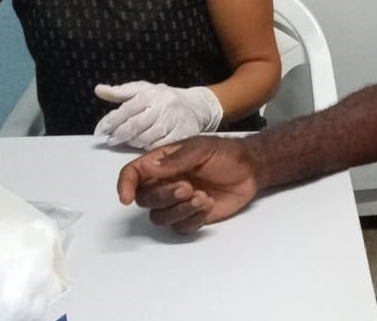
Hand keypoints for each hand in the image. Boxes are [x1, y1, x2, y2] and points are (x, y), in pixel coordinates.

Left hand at [93, 81, 223, 149]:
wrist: (197, 106)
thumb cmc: (164, 98)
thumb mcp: (144, 89)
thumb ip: (121, 92)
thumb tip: (98, 89)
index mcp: (152, 93)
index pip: (128, 108)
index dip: (112, 120)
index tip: (101, 130)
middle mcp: (164, 105)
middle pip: (136, 125)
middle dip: (120, 135)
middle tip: (111, 141)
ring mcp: (174, 120)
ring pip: (147, 137)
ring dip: (133, 142)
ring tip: (127, 142)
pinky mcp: (184, 134)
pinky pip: (160, 146)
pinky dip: (149, 148)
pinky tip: (144, 146)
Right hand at [117, 136, 257, 232]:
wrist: (251, 169)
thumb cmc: (225, 153)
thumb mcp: (201, 150)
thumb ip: (175, 160)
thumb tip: (146, 168)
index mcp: (162, 163)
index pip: (134, 174)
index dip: (125, 185)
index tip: (126, 198)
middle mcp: (165, 184)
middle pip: (146, 199)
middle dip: (164, 197)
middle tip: (187, 188)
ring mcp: (178, 202)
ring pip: (160, 217)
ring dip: (178, 210)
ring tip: (202, 198)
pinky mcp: (192, 217)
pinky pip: (180, 227)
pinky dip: (192, 219)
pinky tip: (208, 204)